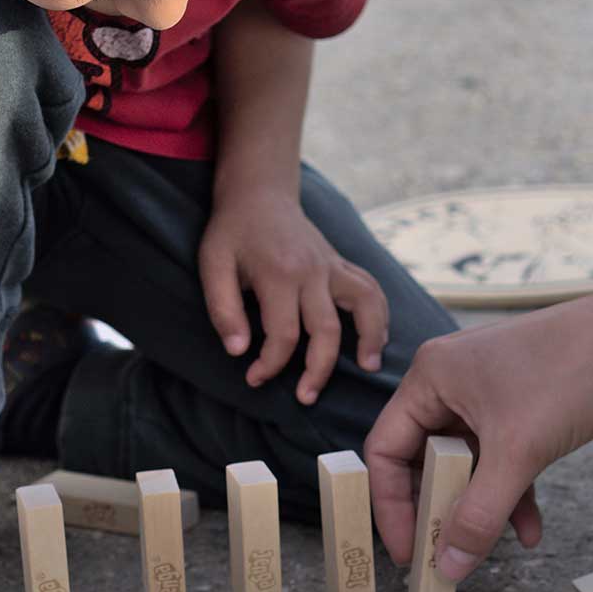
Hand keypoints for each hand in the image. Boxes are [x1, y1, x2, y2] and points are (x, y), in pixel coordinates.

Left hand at [199, 192, 388, 404]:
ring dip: (369, 339)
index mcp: (280, 274)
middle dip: (317, 371)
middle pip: (326, 331)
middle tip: (305, 398)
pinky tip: (377, 338)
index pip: (283, 335)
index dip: (269, 364)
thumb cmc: (232, 232)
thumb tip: (237, 351)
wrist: (259, 193)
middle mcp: (313, 271)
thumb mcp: (212, 264)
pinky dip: (380, 314)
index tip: (253, 377)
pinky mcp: (341, 263)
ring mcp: (332, 266)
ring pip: (365, 305)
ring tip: (369, 369)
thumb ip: (222, 309)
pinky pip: (371, 288)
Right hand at [364, 286, 592, 580]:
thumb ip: (478, 514)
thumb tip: (449, 566)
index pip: (386, 449)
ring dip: (481, 508)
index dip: (392, 504)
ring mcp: (487, 395)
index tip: (410, 551)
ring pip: (467, 466)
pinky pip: (502, 461)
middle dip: (439, 510)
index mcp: (431, 377)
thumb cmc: (575, 369)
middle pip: (424, 460)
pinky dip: (512, 495)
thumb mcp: (519, 451)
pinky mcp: (521, 409)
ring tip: (489, 550)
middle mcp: (451, 384)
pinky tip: (530, 529)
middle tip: (447, 556)